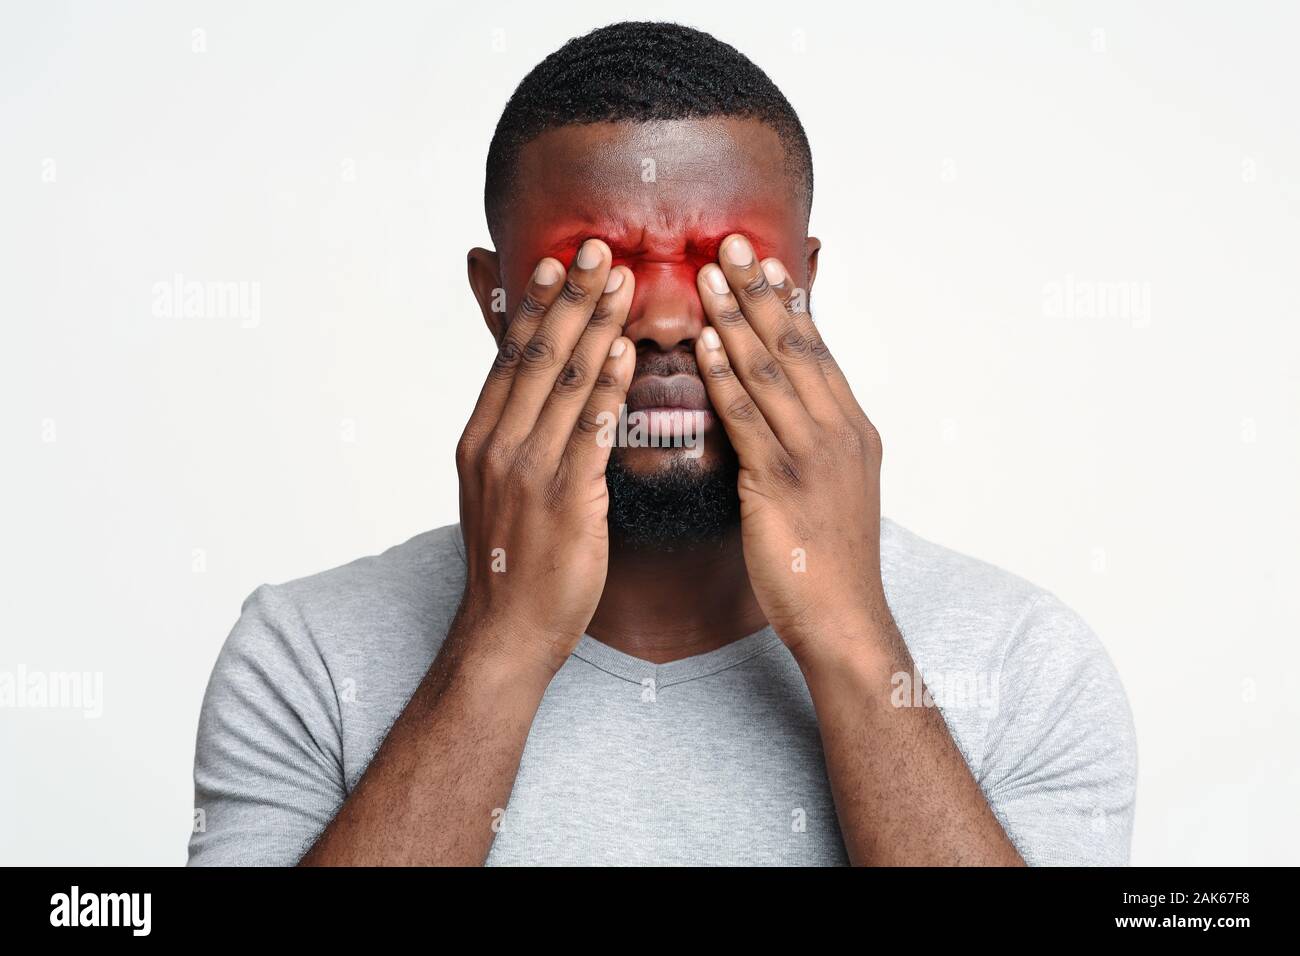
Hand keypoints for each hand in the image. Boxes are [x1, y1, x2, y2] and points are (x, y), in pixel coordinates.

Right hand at [455, 239, 635, 674]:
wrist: (507, 631)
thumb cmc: (513, 562)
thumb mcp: (499, 490)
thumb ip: (518, 437)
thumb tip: (539, 398)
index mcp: (480, 437)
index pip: (512, 357)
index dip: (538, 305)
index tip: (559, 261)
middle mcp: (498, 445)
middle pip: (538, 356)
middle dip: (571, 297)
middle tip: (598, 248)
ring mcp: (527, 470)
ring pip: (565, 383)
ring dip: (596, 326)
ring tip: (623, 281)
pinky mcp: (563, 499)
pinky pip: (589, 432)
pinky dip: (607, 387)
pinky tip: (625, 353)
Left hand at [693, 234, 886, 659]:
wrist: (843, 622)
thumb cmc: (827, 564)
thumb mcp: (827, 492)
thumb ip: (803, 444)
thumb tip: (772, 412)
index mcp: (852, 430)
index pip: (816, 351)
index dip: (788, 302)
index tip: (766, 260)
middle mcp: (840, 432)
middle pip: (796, 346)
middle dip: (761, 290)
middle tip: (731, 242)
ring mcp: (815, 456)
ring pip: (772, 372)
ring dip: (738, 317)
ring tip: (710, 273)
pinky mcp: (783, 484)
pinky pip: (751, 419)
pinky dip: (728, 376)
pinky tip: (708, 343)